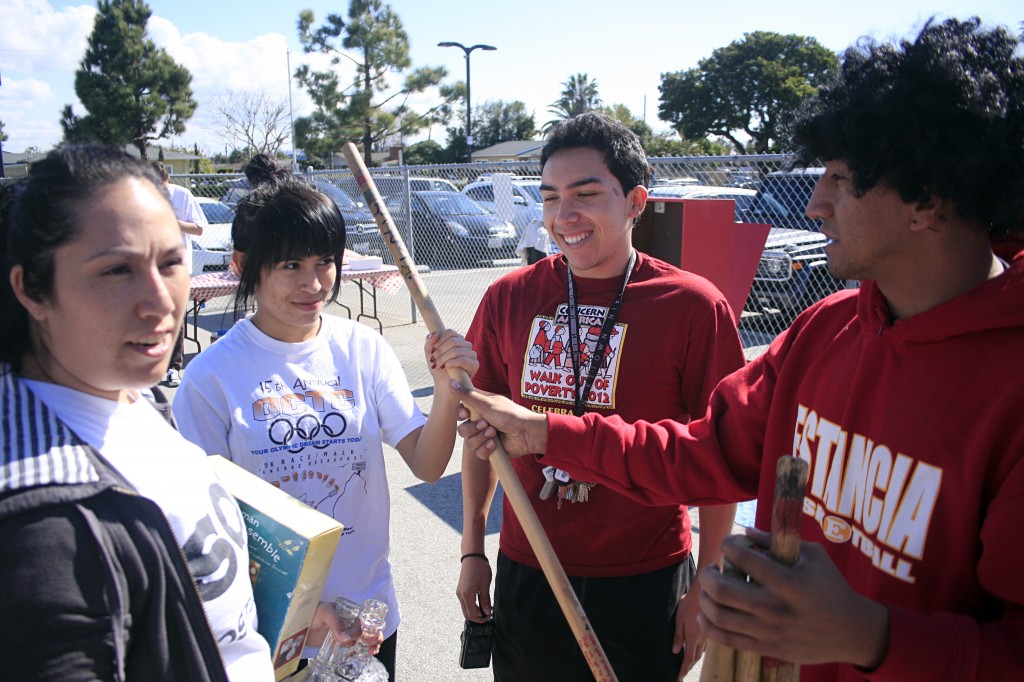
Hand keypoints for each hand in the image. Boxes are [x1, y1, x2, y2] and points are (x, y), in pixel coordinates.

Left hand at [306, 601, 383, 653]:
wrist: (299, 625)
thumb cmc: (312, 612)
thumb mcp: (325, 612)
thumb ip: (336, 623)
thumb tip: (346, 637)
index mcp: (349, 611)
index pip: (363, 619)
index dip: (370, 626)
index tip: (369, 635)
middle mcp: (350, 621)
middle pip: (366, 629)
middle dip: (373, 636)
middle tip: (372, 644)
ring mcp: (346, 632)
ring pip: (363, 638)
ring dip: (371, 643)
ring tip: (372, 650)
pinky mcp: (341, 641)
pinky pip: (354, 645)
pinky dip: (362, 649)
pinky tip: (367, 653)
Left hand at [425, 330, 478, 383]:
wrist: (444, 385)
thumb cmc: (438, 368)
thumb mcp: (430, 353)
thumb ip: (429, 342)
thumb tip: (435, 333)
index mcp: (457, 340)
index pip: (450, 333)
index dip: (439, 341)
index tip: (432, 351)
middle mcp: (466, 345)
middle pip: (453, 341)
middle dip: (440, 351)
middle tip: (433, 360)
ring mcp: (472, 355)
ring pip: (457, 351)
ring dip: (443, 358)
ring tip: (437, 365)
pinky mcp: (474, 365)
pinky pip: (463, 360)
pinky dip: (451, 363)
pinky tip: (445, 367)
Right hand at [450, 380, 545, 457]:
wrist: (527, 433)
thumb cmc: (510, 414)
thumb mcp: (487, 404)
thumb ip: (468, 396)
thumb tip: (452, 382)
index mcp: (480, 409)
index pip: (460, 412)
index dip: (460, 414)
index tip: (465, 414)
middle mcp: (480, 422)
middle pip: (462, 430)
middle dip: (473, 428)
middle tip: (486, 424)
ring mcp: (484, 437)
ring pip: (469, 443)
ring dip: (481, 438)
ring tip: (494, 433)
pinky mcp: (489, 449)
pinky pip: (478, 453)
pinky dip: (486, 449)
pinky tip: (495, 444)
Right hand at [456, 556, 493, 622]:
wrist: (472, 556)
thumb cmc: (480, 568)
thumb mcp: (485, 585)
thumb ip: (485, 600)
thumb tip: (487, 612)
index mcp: (467, 594)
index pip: (472, 614)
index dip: (481, 618)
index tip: (490, 617)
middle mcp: (460, 595)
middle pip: (467, 614)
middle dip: (477, 618)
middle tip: (488, 617)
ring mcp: (459, 592)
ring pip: (465, 609)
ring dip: (474, 612)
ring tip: (486, 610)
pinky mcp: (460, 590)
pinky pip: (465, 603)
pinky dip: (472, 607)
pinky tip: (480, 604)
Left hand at [672, 582, 707, 678]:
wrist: (705, 592)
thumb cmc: (688, 604)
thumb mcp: (679, 620)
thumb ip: (678, 636)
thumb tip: (674, 651)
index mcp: (692, 638)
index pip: (688, 659)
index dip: (683, 670)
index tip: (679, 678)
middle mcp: (702, 639)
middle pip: (695, 657)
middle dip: (689, 666)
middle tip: (682, 672)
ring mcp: (708, 634)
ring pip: (702, 651)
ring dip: (694, 658)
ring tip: (688, 662)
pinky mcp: (710, 628)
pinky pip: (705, 644)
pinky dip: (700, 649)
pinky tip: (697, 647)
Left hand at [697, 529, 889, 667]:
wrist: (851, 631)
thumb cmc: (832, 587)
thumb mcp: (813, 556)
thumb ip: (778, 543)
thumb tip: (747, 532)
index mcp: (788, 582)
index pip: (744, 559)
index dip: (728, 545)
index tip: (729, 543)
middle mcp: (775, 608)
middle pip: (723, 591)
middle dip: (707, 574)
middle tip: (711, 568)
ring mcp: (769, 632)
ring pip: (720, 617)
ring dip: (704, 598)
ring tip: (708, 589)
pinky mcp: (767, 649)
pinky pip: (727, 640)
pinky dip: (709, 626)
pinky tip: (706, 613)